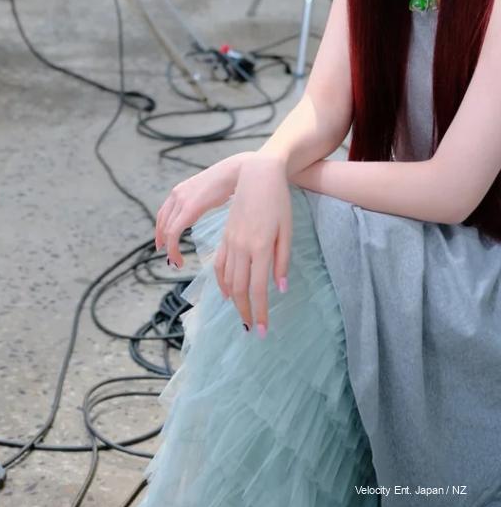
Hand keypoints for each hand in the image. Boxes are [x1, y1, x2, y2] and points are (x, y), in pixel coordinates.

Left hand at [154, 152, 250, 265]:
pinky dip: (173, 248)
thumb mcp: (207, 193)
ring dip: (169, 249)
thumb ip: (200, 202)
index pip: (163, 214)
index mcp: (180, 190)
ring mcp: (181, 200)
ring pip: (167, 230)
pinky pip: (174, 232)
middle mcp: (176, 194)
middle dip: (163, 242)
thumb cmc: (228, 182)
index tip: (163, 245)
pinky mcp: (189, 208)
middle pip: (162, 223)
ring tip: (176, 262)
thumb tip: (202, 209)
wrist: (236, 172)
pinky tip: (180, 258)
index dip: (160, 231)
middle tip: (170, 258)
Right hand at [213, 155, 291, 334]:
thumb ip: (282, 260)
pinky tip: (226, 291)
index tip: (261, 331)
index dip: (259, 312)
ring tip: (242, 314)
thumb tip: (280, 288)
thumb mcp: (287, 231)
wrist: (257, 175)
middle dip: (245, 311)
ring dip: (234, 299)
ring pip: (227, 278)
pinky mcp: (225, 234)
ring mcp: (230, 240)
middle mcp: (242, 246)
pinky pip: (218, 263)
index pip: (258, 289)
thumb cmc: (278, 201)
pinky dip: (221, 281)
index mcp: (260, 246)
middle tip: (250, 329)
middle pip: (240, 288)